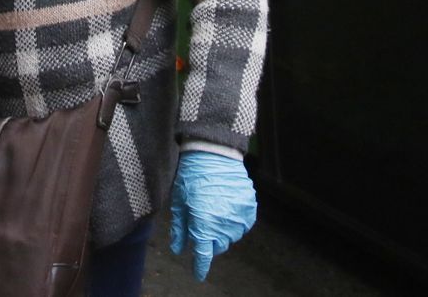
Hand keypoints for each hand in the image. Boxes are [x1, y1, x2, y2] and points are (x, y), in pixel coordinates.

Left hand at [169, 151, 256, 280]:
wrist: (213, 153)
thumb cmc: (191, 176)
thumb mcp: (179, 202)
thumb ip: (179, 228)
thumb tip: (178, 249)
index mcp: (203, 224)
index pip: (203, 255)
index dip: (200, 267)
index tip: (198, 274)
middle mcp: (224, 224)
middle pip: (218, 246)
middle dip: (210, 242)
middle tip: (202, 225)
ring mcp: (239, 216)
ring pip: (231, 236)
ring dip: (223, 231)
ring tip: (214, 210)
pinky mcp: (249, 207)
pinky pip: (243, 223)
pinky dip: (235, 220)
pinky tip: (226, 206)